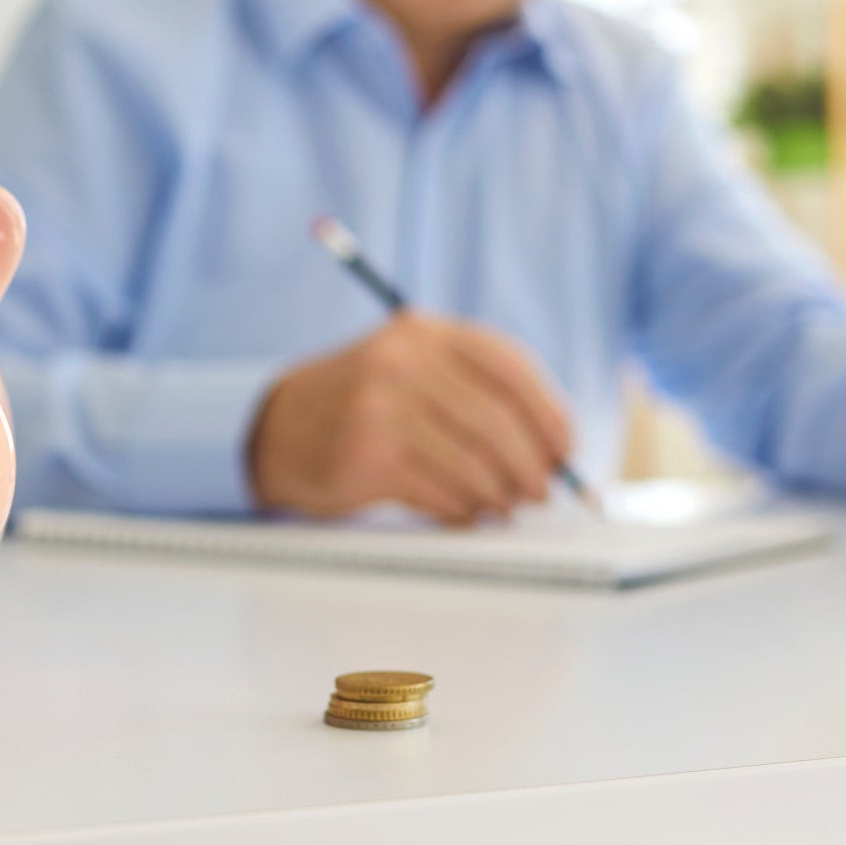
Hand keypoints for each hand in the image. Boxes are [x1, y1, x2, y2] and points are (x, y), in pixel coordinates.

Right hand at [246, 312, 573, 523]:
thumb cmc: (365, 403)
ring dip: (500, 495)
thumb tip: (553, 449)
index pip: (511, 367)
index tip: (566, 450)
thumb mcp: (414, 368)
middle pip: (497, 421)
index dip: (549, 414)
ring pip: (473, 464)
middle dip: (532, 466)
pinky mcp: (366, 457)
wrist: (279, 427)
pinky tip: (466, 512)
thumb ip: (476, 392)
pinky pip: (440, 493)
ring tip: (504, 506)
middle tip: (542, 492)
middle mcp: (402, 361)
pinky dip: (465, 511)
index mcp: (425, 332)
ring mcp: (380, 408)